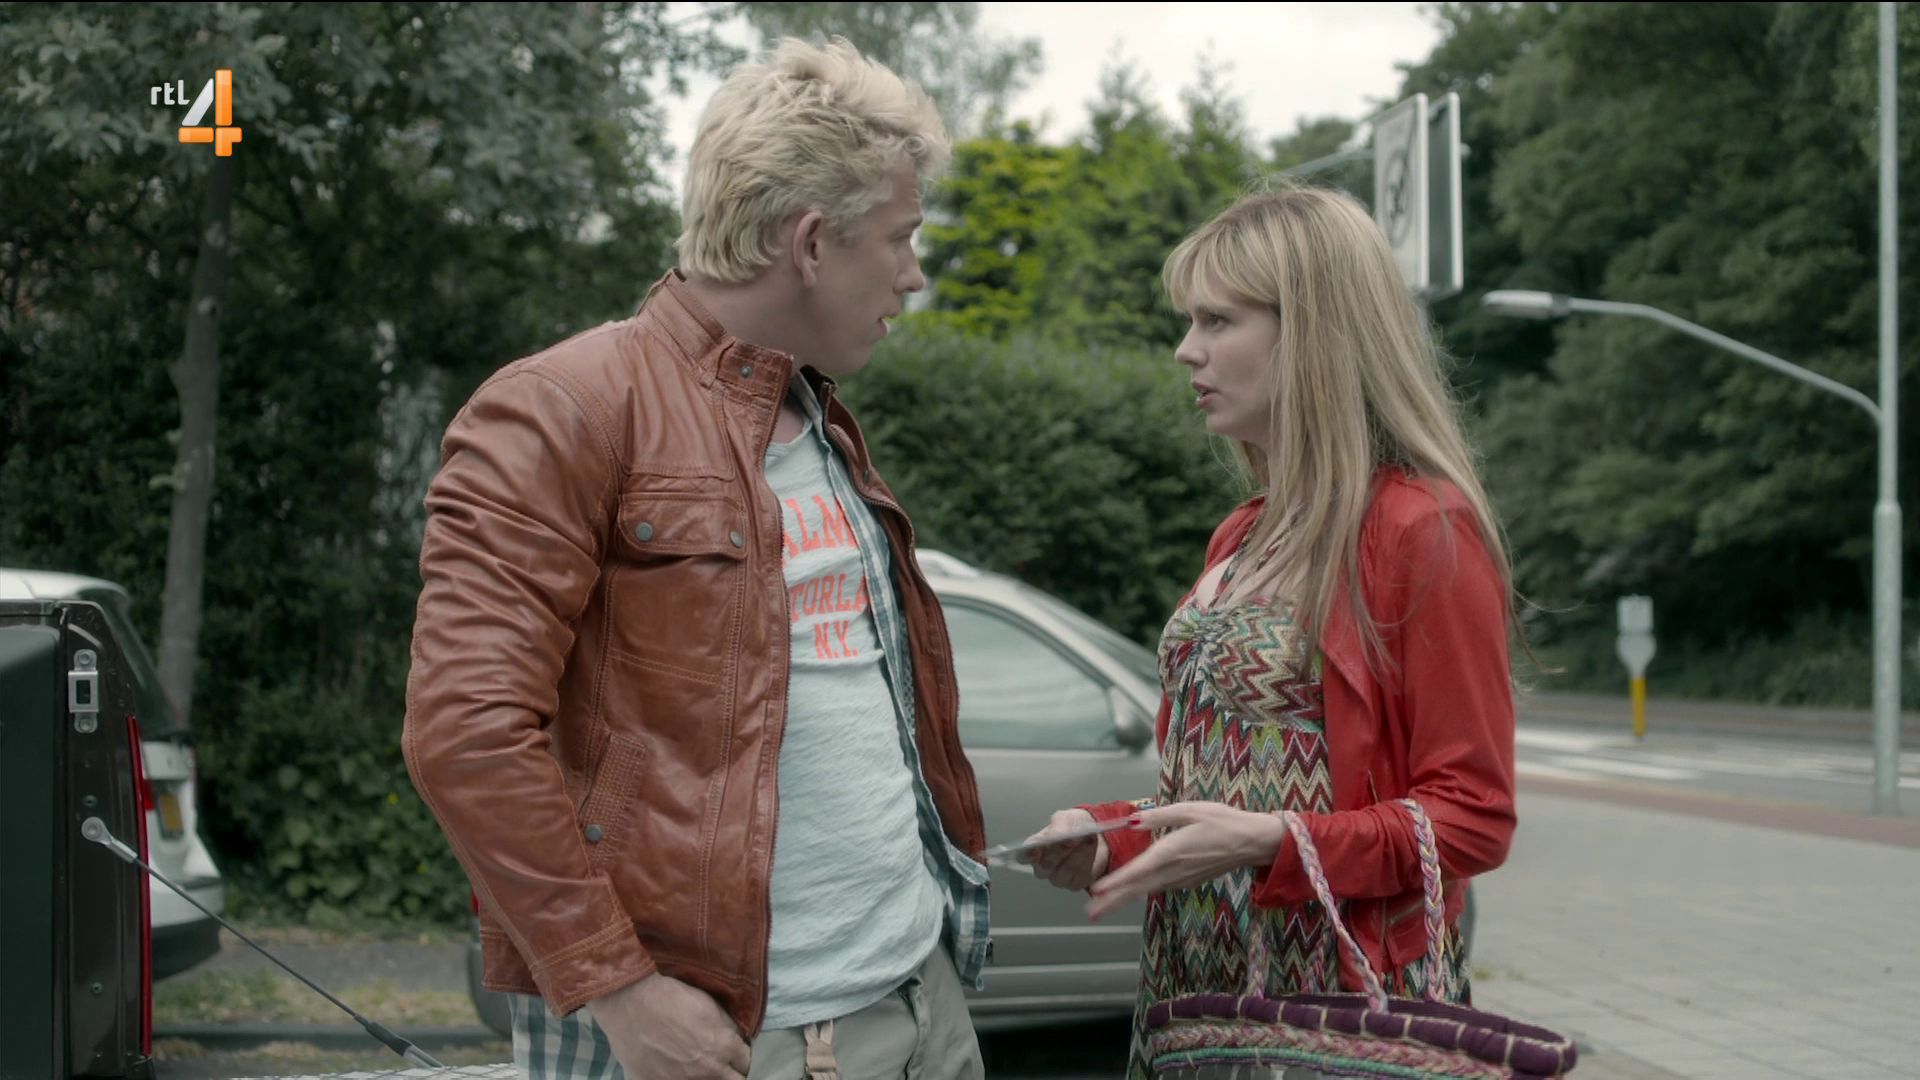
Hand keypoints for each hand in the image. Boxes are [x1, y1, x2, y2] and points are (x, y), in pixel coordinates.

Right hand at [588, 972, 750, 1078]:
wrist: (631, 1003)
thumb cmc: (670, 998)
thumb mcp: (709, 1005)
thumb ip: (727, 1028)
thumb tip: (736, 1039)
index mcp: (723, 1048)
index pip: (745, 1062)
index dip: (739, 1056)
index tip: (733, 1053)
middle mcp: (707, 1071)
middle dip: (730, 1073)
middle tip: (721, 1065)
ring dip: (706, 1078)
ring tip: (696, 1067)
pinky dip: (678, 1079)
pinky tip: (674, 1070)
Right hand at [1018, 809, 1113, 890]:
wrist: (1095, 834)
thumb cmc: (1073, 826)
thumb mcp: (1065, 818)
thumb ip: (1058, 826)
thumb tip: (1058, 837)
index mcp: (1034, 848)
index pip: (1023, 857)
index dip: (1027, 855)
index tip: (1036, 849)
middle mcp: (1043, 866)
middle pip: (1044, 867)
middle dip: (1059, 852)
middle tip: (1072, 839)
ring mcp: (1058, 877)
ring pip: (1064, 872)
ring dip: (1078, 855)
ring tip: (1088, 840)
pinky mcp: (1074, 884)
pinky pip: (1079, 877)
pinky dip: (1087, 862)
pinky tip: (1091, 850)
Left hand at [1085, 801, 1287, 920]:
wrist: (1251, 842)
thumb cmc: (1222, 821)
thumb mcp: (1189, 810)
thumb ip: (1158, 816)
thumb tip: (1132, 820)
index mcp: (1171, 851)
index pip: (1138, 870)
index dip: (1116, 881)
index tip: (1097, 890)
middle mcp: (1174, 870)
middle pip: (1138, 888)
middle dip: (1113, 901)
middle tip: (1090, 912)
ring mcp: (1181, 879)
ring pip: (1147, 890)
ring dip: (1124, 898)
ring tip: (1102, 907)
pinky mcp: (1188, 882)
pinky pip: (1160, 887)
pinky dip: (1142, 891)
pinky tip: (1130, 892)